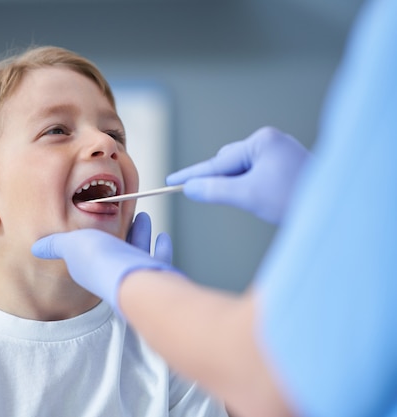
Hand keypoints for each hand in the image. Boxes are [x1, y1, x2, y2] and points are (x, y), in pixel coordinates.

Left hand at [32, 213, 175, 313]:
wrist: (132, 280)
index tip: (100, 216)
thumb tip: (36, 247)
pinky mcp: (154, 276)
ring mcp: (133, 274)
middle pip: (117, 248)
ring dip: (141, 233)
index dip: (93, 233)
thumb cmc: (102, 262)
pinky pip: (158, 261)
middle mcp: (111, 272)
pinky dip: (160, 248)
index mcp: (89, 267)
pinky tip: (162, 237)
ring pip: (137, 251)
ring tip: (143, 217)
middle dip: (122, 229)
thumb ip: (55, 245)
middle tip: (126, 213)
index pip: (90, 249)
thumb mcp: (70, 243)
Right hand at [166, 126, 309, 223]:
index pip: (218, 162)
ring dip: (238, 187)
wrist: (334, 209)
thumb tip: (191, 188)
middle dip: (222, 182)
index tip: (170, 181)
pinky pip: (257, 174)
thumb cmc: (294, 199)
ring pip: (243, 171)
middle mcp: (271, 141)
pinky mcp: (287, 165)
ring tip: (254, 201)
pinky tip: (261, 199)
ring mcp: (281, 152)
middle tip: (212, 198)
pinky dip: (251, 187)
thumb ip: (215, 190)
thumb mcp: (248, 196)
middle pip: (230, 164)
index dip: (192, 174)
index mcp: (262, 141)